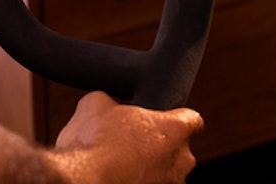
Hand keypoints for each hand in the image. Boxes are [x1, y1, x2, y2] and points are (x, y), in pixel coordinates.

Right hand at [50, 91, 202, 183]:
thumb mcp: (96, 102)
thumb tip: (109, 104)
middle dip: (158, 145)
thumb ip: (113, 100)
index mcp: (175, 129)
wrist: (82, 179)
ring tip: (121, 163)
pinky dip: (139, 182)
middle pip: (179, 148)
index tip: (162, 120)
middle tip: (131, 141)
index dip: (176, 117)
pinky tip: (118, 177)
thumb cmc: (92, 143)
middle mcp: (182, 160)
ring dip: (150, 167)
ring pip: (166, 172)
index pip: (193, 119)